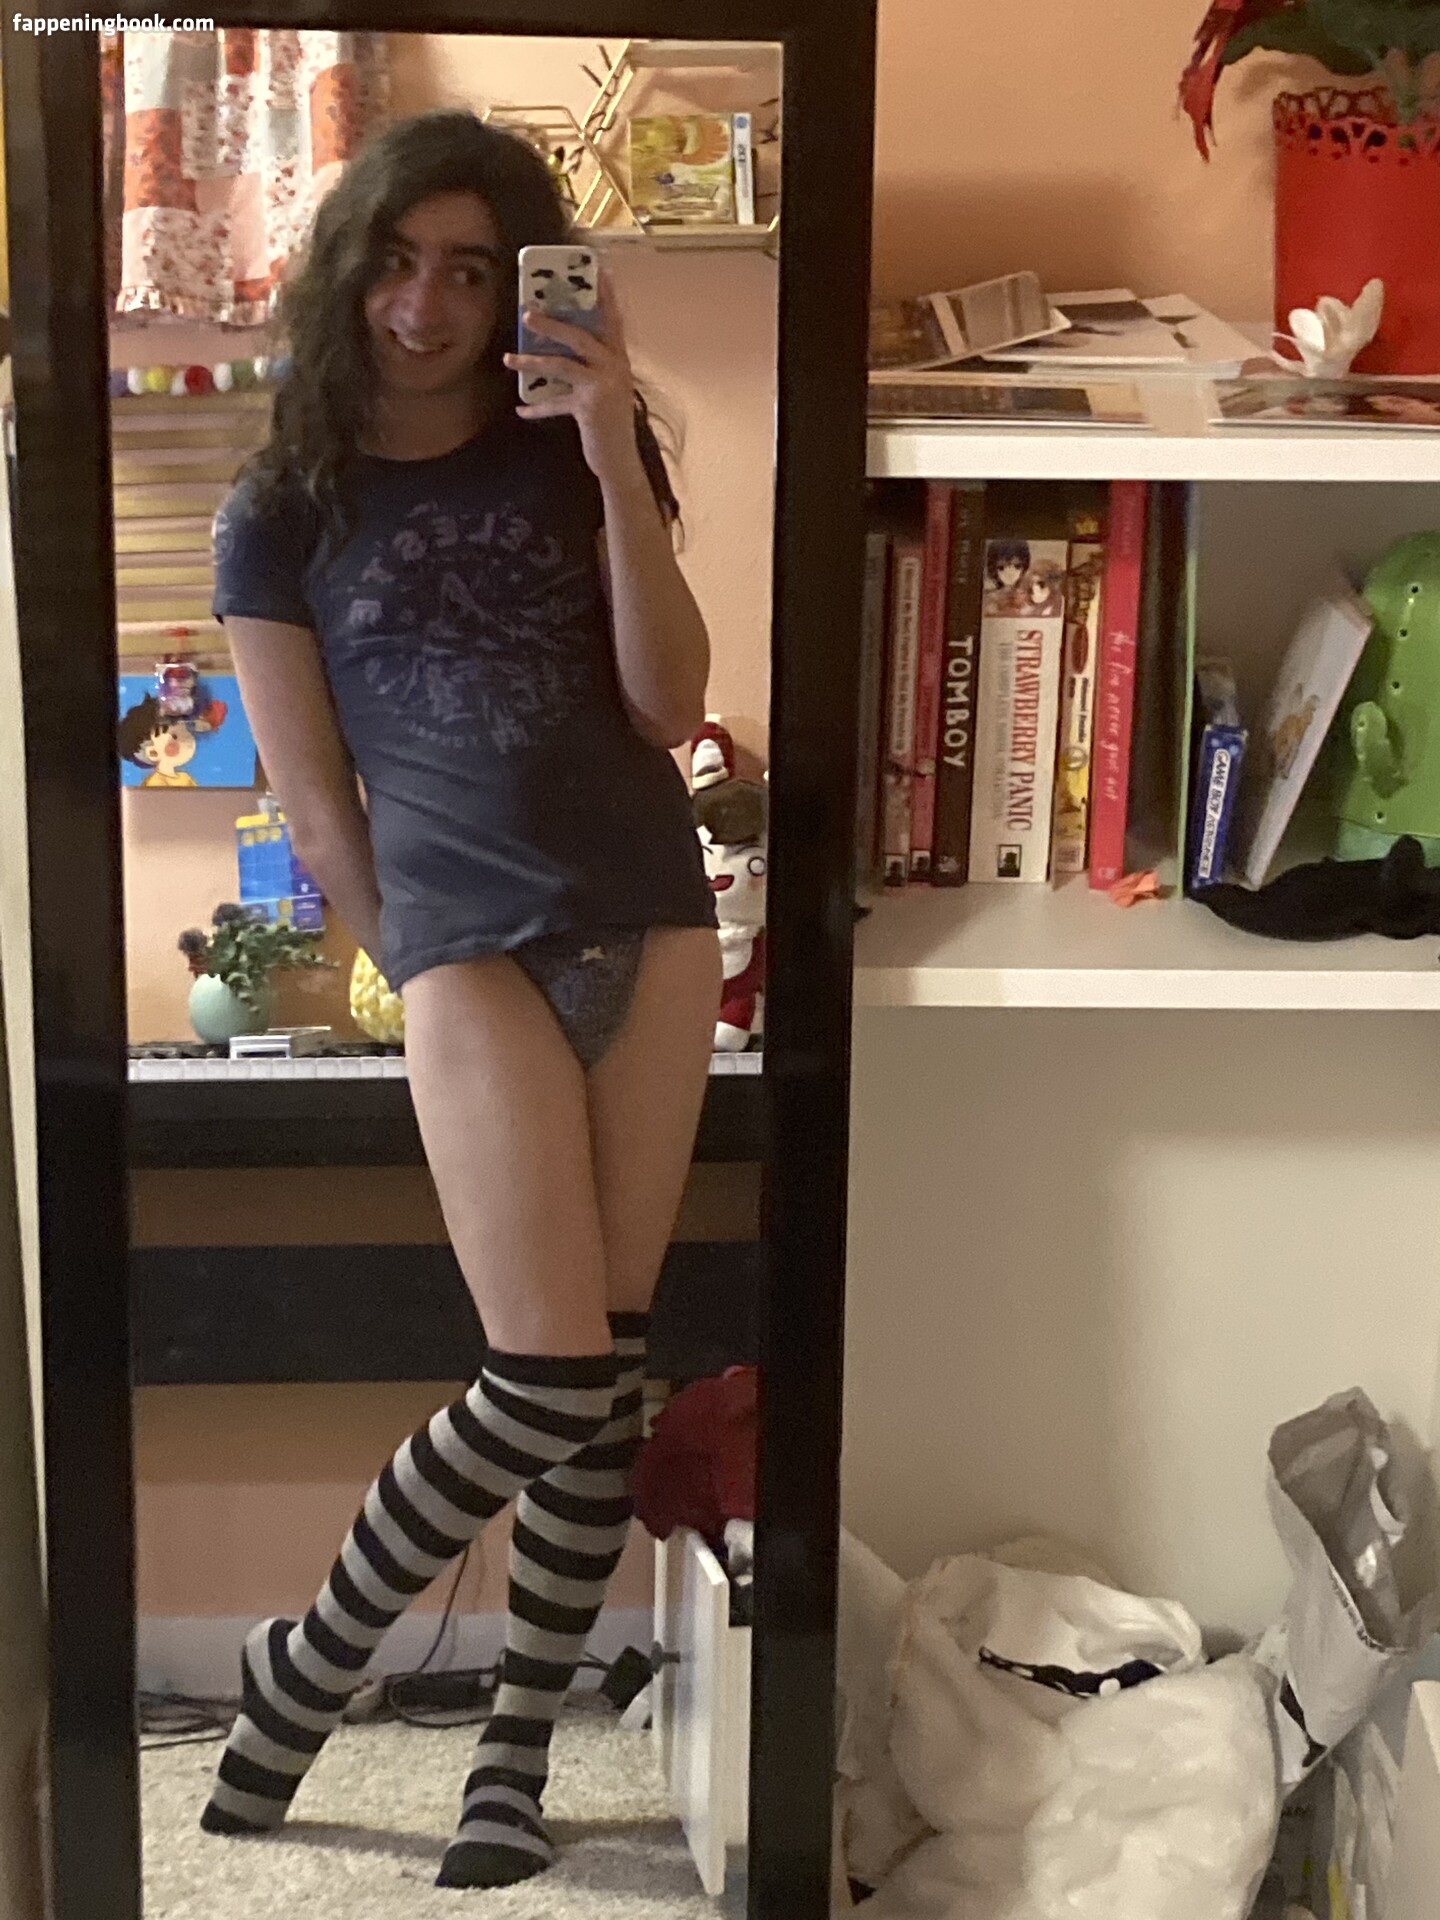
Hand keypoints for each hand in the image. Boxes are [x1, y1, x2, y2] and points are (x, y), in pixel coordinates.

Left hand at [504, 269, 644, 490]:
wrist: (621, 461)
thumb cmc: (610, 423)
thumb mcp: (606, 390)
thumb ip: (591, 368)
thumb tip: (557, 350)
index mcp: (619, 360)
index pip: (613, 320)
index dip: (606, 296)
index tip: (600, 271)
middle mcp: (614, 368)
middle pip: (580, 336)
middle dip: (552, 323)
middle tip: (527, 312)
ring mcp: (603, 387)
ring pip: (562, 364)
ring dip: (532, 360)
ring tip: (509, 357)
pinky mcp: (590, 409)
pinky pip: (556, 403)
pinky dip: (537, 408)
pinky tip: (521, 410)